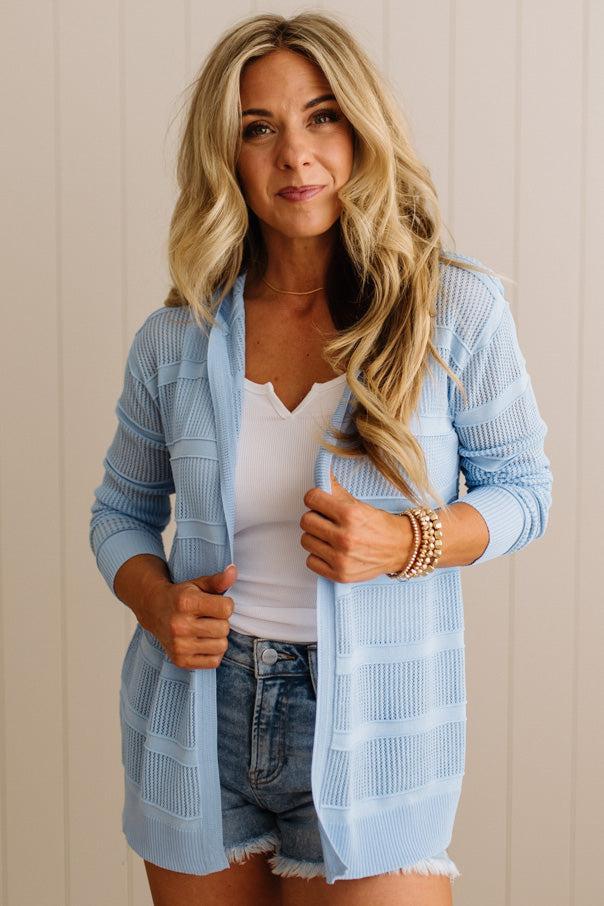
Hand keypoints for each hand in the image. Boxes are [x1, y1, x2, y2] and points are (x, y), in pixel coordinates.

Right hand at [143, 564, 236, 669]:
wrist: (154, 610)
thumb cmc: (181, 596)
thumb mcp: (198, 584)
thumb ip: (218, 580)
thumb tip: (233, 570)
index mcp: (186, 603)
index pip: (226, 608)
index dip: (225, 605)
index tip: (215, 604)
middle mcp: (180, 625)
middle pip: (224, 628)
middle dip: (221, 622)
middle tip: (209, 618)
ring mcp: (179, 645)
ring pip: (221, 646)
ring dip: (218, 638)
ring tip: (205, 630)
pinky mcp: (180, 660)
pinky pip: (214, 661)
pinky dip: (213, 653)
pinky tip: (202, 642)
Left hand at [300, 466, 411, 582]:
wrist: (402, 548)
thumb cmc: (381, 526)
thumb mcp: (359, 505)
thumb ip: (337, 492)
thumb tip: (322, 476)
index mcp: (350, 515)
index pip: (312, 499)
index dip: (314, 498)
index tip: (318, 502)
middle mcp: (345, 537)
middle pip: (306, 521)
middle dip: (314, 518)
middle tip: (325, 520)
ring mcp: (342, 558)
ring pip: (306, 541)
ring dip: (315, 537)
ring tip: (328, 536)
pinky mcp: (340, 574)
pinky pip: (311, 561)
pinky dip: (318, 556)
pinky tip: (330, 551)